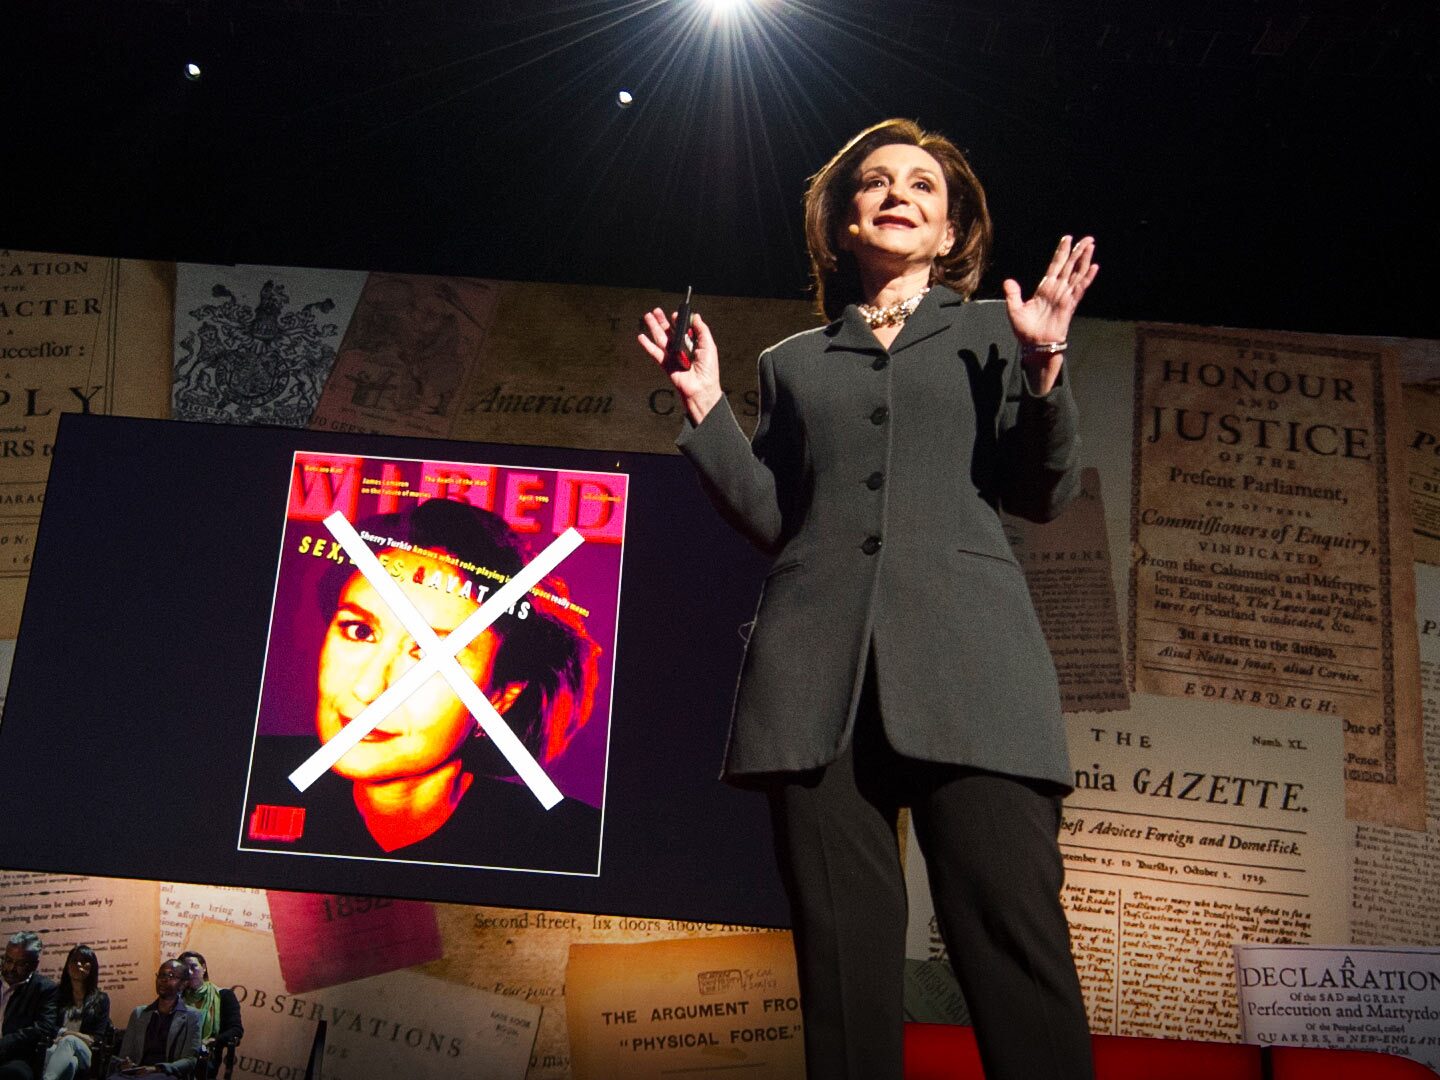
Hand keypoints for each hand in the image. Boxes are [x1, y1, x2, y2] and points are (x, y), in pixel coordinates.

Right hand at [637, 308, 723, 424]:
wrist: (701, 388)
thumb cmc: (708, 370)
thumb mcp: (709, 345)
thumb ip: (702, 330)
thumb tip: (696, 316)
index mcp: (693, 344)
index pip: (683, 329)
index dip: (679, 321)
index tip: (675, 314)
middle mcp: (682, 349)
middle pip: (669, 332)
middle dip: (662, 321)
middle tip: (656, 311)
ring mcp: (673, 356)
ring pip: (661, 339)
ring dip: (653, 328)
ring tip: (647, 317)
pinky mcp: (666, 364)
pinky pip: (655, 353)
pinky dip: (647, 345)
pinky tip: (641, 337)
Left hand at [1002, 235, 1097, 391]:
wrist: (1034, 345)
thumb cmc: (1026, 330)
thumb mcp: (1014, 309)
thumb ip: (1013, 294)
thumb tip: (1008, 281)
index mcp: (1045, 288)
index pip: (1055, 266)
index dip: (1061, 252)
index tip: (1067, 239)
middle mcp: (1057, 290)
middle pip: (1070, 266)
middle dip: (1078, 251)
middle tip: (1087, 238)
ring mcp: (1064, 296)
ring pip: (1077, 274)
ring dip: (1084, 260)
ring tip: (1091, 246)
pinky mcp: (1069, 305)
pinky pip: (1080, 289)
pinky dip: (1087, 278)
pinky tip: (1094, 267)